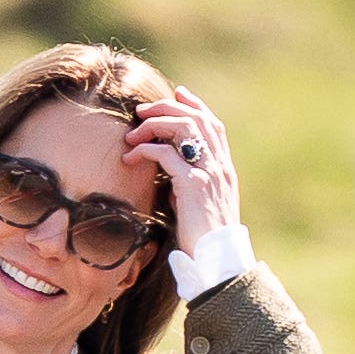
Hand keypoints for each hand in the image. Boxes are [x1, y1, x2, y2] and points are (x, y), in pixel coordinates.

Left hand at [124, 86, 241, 256]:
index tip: (177, 92)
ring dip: (154, 124)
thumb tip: (170, 182)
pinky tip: (130, 156)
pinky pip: (167, 154)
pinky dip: (146, 149)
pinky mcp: (193, 185)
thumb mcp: (198, 207)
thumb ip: (188, 188)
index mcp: (223, 168)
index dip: (196, 104)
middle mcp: (220, 166)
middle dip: (168, 107)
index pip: (213, 124)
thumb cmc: (203, 238)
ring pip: (184, 128)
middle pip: (197, 119)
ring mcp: (209, 173)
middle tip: (142, 109)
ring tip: (131, 133)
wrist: (218, 260)